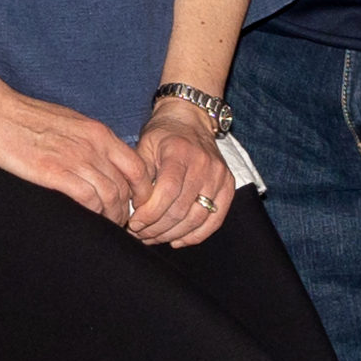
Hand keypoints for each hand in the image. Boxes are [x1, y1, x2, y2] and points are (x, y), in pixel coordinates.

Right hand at [0, 90, 149, 224]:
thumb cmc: (27, 118)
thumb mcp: (70, 123)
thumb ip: (88, 141)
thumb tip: (99, 161)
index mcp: (99, 133)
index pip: (137, 167)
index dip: (142, 191)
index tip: (135, 205)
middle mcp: (94, 146)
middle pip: (125, 186)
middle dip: (126, 210)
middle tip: (118, 223)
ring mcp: (76, 159)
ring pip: (110, 196)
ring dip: (111, 216)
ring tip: (104, 227)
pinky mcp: (55, 172)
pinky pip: (88, 199)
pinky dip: (93, 214)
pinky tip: (87, 221)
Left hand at [126, 109, 235, 246]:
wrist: (190, 120)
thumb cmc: (162, 135)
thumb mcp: (144, 145)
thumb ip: (139, 175)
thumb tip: (133, 207)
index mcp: (180, 152)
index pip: (168, 191)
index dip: (150, 213)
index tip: (134, 223)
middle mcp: (204, 164)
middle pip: (181, 208)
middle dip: (157, 227)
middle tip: (139, 235)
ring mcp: (219, 176)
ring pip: (197, 218)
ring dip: (172, 234)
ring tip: (153, 238)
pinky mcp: (228, 186)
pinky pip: (215, 219)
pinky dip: (196, 235)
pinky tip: (177, 240)